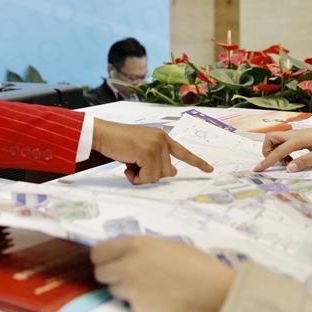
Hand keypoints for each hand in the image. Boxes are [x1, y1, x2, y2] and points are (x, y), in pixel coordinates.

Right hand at [91, 119, 212, 184]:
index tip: (209, 169)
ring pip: (157, 176)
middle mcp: (162, 139)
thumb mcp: (140, 150)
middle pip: (167, 171)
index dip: (197, 162)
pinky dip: (136, 178)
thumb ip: (156, 158)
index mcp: (162, 137)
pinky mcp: (148, 152)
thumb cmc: (118, 142)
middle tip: (134, 165)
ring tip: (129, 164)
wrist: (102, 133)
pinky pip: (148, 176)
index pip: (183, 152)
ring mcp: (156, 145)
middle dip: (150, 174)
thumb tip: (173, 172)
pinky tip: (127, 166)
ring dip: (142, 176)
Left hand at [91, 236, 234, 311]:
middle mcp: (127, 267)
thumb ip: (140, 248)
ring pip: (113, 290)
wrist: (211, 291)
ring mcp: (131, 290)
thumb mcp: (164, 244)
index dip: (103, 256)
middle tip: (126, 273)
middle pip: (100, 272)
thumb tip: (121, 252)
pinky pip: (129, 304)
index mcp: (135, 245)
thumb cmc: (195, 263)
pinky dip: (138, 301)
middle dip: (111, 273)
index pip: (98, 252)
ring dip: (124, 288)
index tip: (109, 259)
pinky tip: (156, 296)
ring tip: (147, 285)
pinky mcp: (138, 309)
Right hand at [256, 120, 311, 172]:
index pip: (278, 151)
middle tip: (277, 164)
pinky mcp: (299, 137)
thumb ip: (304, 162)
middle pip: (270, 139)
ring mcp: (295, 135)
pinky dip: (283, 151)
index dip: (267, 161)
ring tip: (288, 163)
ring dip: (275, 152)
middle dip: (267, 151)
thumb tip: (288, 169)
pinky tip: (293, 159)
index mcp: (298, 140)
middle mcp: (293, 135)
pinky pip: (283, 142)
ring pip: (276, 140)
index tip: (257, 170)